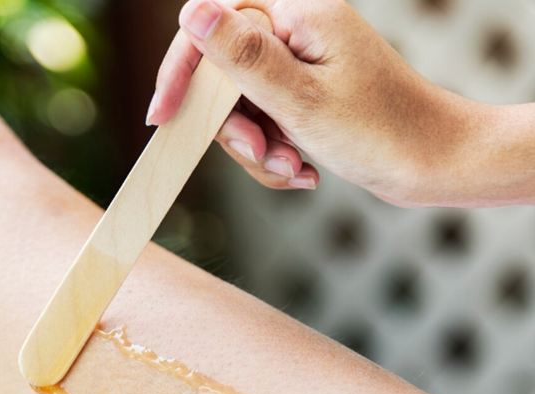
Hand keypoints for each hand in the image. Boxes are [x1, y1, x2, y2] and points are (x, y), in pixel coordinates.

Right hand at [147, 0, 497, 206]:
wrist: (437, 164)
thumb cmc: (383, 132)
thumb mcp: (301, 98)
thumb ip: (242, 55)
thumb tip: (191, 11)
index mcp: (299, 14)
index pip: (212, 26)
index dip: (181, 72)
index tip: (163, 117)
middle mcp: (297, 31)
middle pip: (222, 75)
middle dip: (234, 127)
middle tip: (263, 153)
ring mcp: (301, 64)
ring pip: (239, 107)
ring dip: (258, 149)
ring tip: (294, 168)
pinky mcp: (305, 94)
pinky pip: (262, 124)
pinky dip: (274, 154)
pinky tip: (303, 171)